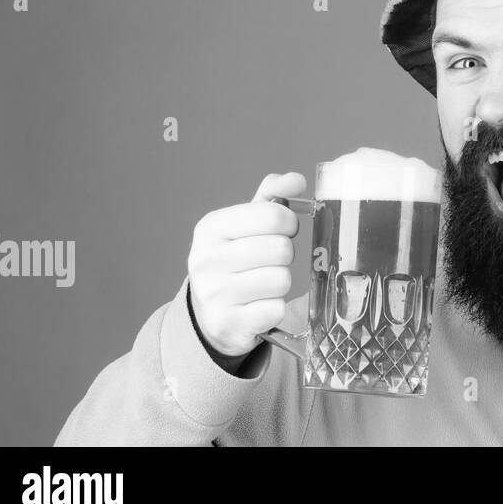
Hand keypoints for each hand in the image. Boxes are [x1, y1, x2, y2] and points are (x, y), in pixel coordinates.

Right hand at [187, 171, 306, 356]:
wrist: (208, 314)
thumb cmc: (234, 261)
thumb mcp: (245, 223)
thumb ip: (271, 196)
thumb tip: (296, 179)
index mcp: (211, 227)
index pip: (273, 215)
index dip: (288, 223)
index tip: (282, 230)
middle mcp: (206, 259)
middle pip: (281, 249)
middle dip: (285, 255)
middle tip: (271, 260)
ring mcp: (214, 294)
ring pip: (281, 280)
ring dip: (281, 282)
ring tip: (263, 283)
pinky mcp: (228, 324)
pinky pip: (276, 310)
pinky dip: (275, 308)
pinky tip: (259, 305)